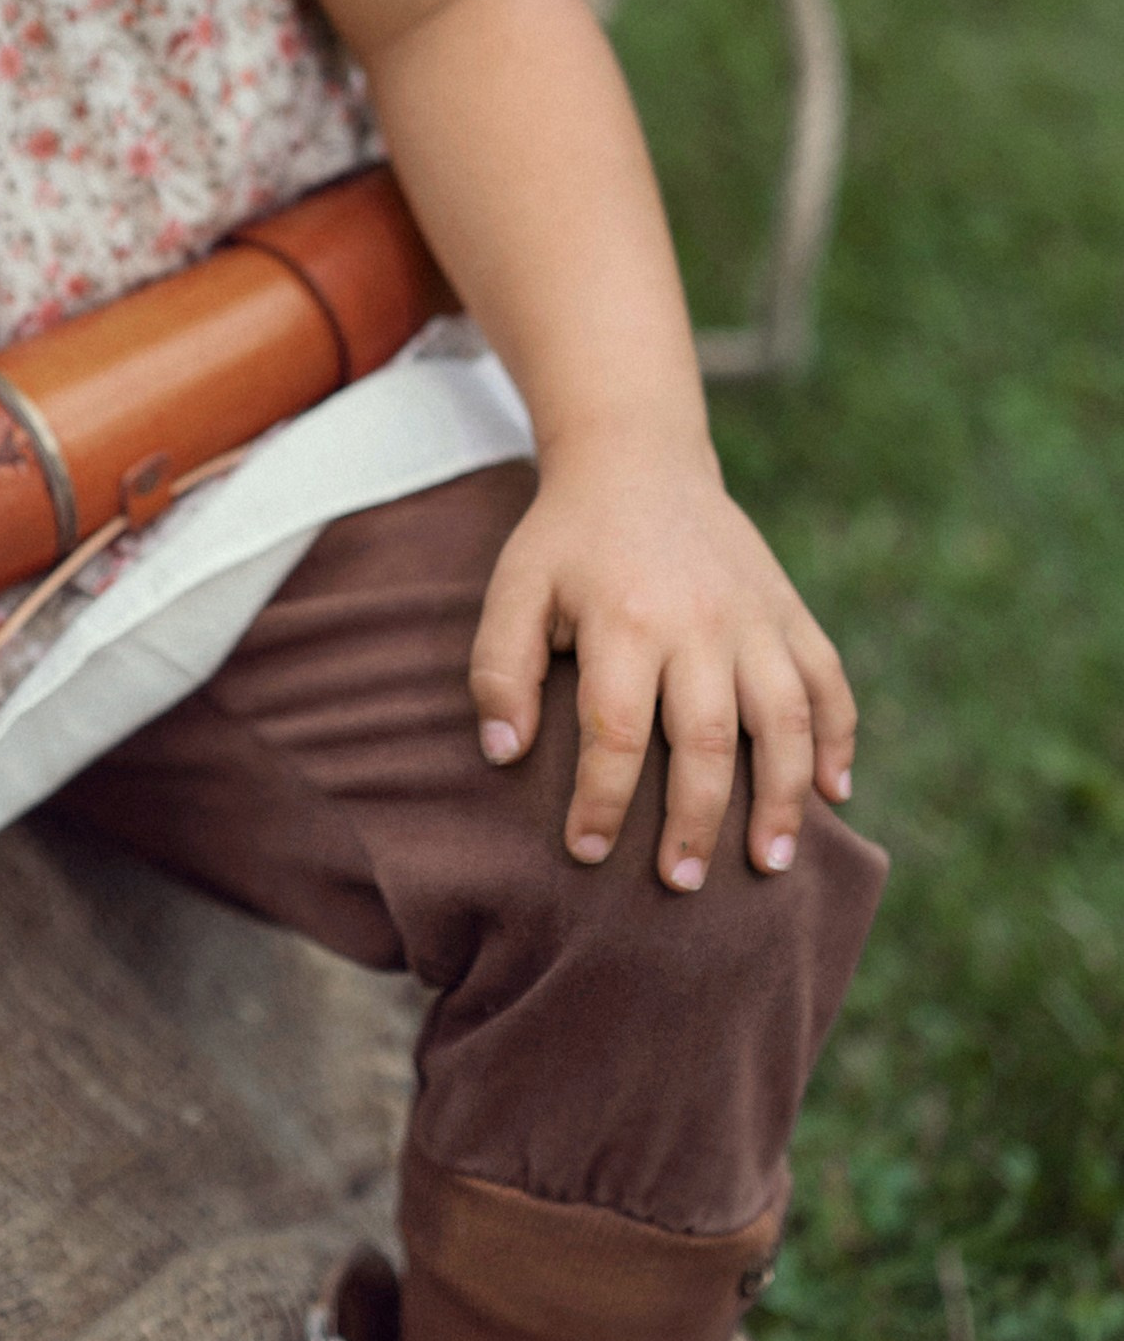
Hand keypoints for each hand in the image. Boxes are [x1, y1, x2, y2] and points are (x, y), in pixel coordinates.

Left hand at [468, 435, 856, 888]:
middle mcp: (701, 622)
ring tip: (769, 864)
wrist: (638, 457)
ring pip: (786, 721)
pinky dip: (840, 738)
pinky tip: (837, 794)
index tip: (587, 852)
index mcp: (626, 620)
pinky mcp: (790, 611)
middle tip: (680, 883)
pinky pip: (829, 681)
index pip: (616, 731)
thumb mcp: (515, 587)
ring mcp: (756, 617)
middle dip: (696, 821)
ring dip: (783, 798)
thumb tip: (504, 754)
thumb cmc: (568, 539)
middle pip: (708, 740)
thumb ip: (500, 668)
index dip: (603, 800)